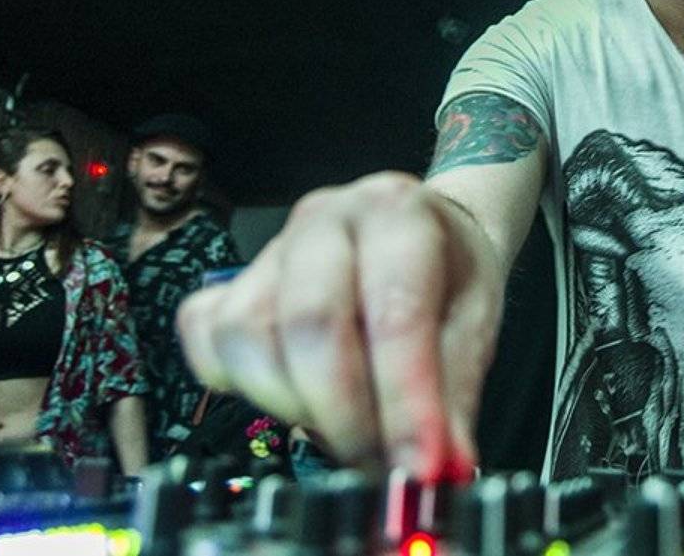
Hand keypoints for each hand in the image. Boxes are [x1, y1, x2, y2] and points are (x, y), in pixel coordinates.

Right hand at [176, 172, 502, 478]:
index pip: (395, 313)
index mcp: (398, 214)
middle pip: (309, 322)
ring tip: (344, 427)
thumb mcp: (477, 325)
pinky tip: (291, 397)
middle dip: (343, 414)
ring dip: (293, 405)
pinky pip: (207, 338)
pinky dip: (239, 384)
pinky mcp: (229, 281)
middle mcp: (326, 219)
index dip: (403, 402)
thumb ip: (454, 398)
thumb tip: (441, 469)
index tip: (417, 467)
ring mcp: (269, 249)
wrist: (428, 234)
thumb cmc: (450, 277)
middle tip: (377, 462)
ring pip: (247, 335)